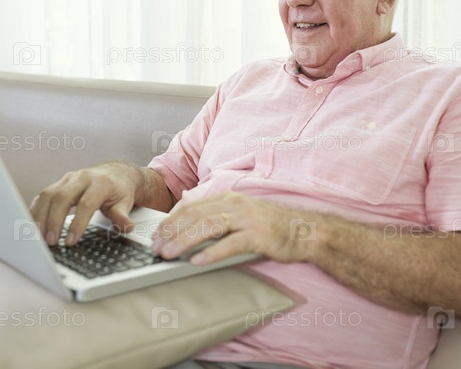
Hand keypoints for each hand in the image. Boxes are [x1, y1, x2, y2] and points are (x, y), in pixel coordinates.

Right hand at [30, 163, 140, 245]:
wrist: (115, 173)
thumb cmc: (119, 190)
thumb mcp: (126, 202)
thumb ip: (122, 215)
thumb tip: (126, 227)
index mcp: (100, 183)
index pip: (85, 203)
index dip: (77, 223)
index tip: (70, 242)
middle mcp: (82, 178)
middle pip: (62, 197)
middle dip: (53, 221)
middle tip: (51, 242)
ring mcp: (68, 179)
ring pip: (48, 195)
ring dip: (41, 217)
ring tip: (39, 237)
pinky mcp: (59, 184)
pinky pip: (43, 195)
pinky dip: (36, 210)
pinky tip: (33, 225)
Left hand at [151, 191, 317, 264]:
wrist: (305, 230)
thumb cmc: (272, 226)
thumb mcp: (241, 215)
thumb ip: (218, 216)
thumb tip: (189, 225)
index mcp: (228, 198)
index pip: (192, 206)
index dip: (171, 220)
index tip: (157, 234)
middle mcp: (235, 204)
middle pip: (195, 216)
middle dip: (172, 232)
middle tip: (156, 247)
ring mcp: (247, 218)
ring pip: (208, 227)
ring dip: (184, 241)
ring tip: (169, 254)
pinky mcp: (258, 234)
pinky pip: (230, 244)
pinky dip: (212, 252)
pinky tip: (197, 261)